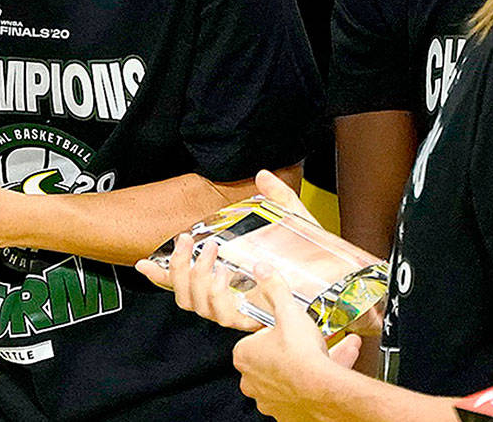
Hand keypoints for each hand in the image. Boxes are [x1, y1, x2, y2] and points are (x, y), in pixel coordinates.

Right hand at [134, 170, 320, 327]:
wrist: (349, 285)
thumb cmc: (324, 260)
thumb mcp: (298, 220)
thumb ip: (279, 197)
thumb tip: (262, 174)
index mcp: (237, 277)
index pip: (191, 281)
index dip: (163, 275)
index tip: (143, 263)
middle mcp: (236, 297)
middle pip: (185, 296)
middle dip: (175, 267)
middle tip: (184, 240)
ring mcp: (245, 310)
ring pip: (198, 305)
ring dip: (194, 276)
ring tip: (208, 251)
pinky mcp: (257, 318)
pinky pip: (222, 313)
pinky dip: (215, 292)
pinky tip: (221, 275)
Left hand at [232, 265, 361, 421]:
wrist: (323, 389)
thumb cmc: (301, 354)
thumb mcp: (288, 311)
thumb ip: (274, 289)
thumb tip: (262, 270)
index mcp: (245, 355)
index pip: (252, 340)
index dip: (270, 332)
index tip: (283, 328)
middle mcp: (251, 381)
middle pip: (269, 359)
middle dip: (288, 349)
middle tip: (304, 342)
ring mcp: (268, 399)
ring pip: (286, 377)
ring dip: (303, 366)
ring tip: (326, 353)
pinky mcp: (287, 412)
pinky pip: (299, 394)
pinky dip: (312, 383)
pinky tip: (331, 370)